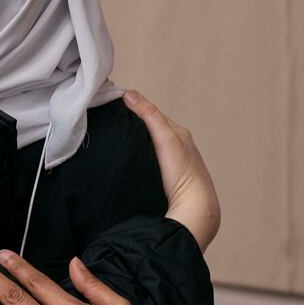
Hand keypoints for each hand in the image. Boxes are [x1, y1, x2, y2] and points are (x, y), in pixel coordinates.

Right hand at [124, 89, 220, 251]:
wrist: (193, 210)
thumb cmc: (183, 174)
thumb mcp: (165, 138)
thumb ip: (149, 115)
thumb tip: (129, 94)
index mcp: (179, 134)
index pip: (152, 114)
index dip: (133, 110)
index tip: (112, 108)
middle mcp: (178, 146)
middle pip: (150, 131)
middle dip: (132, 128)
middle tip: (110, 127)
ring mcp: (172, 164)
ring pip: (148, 147)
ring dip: (135, 145)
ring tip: (116, 145)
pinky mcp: (166, 180)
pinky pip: (149, 162)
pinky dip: (138, 158)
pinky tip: (129, 163)